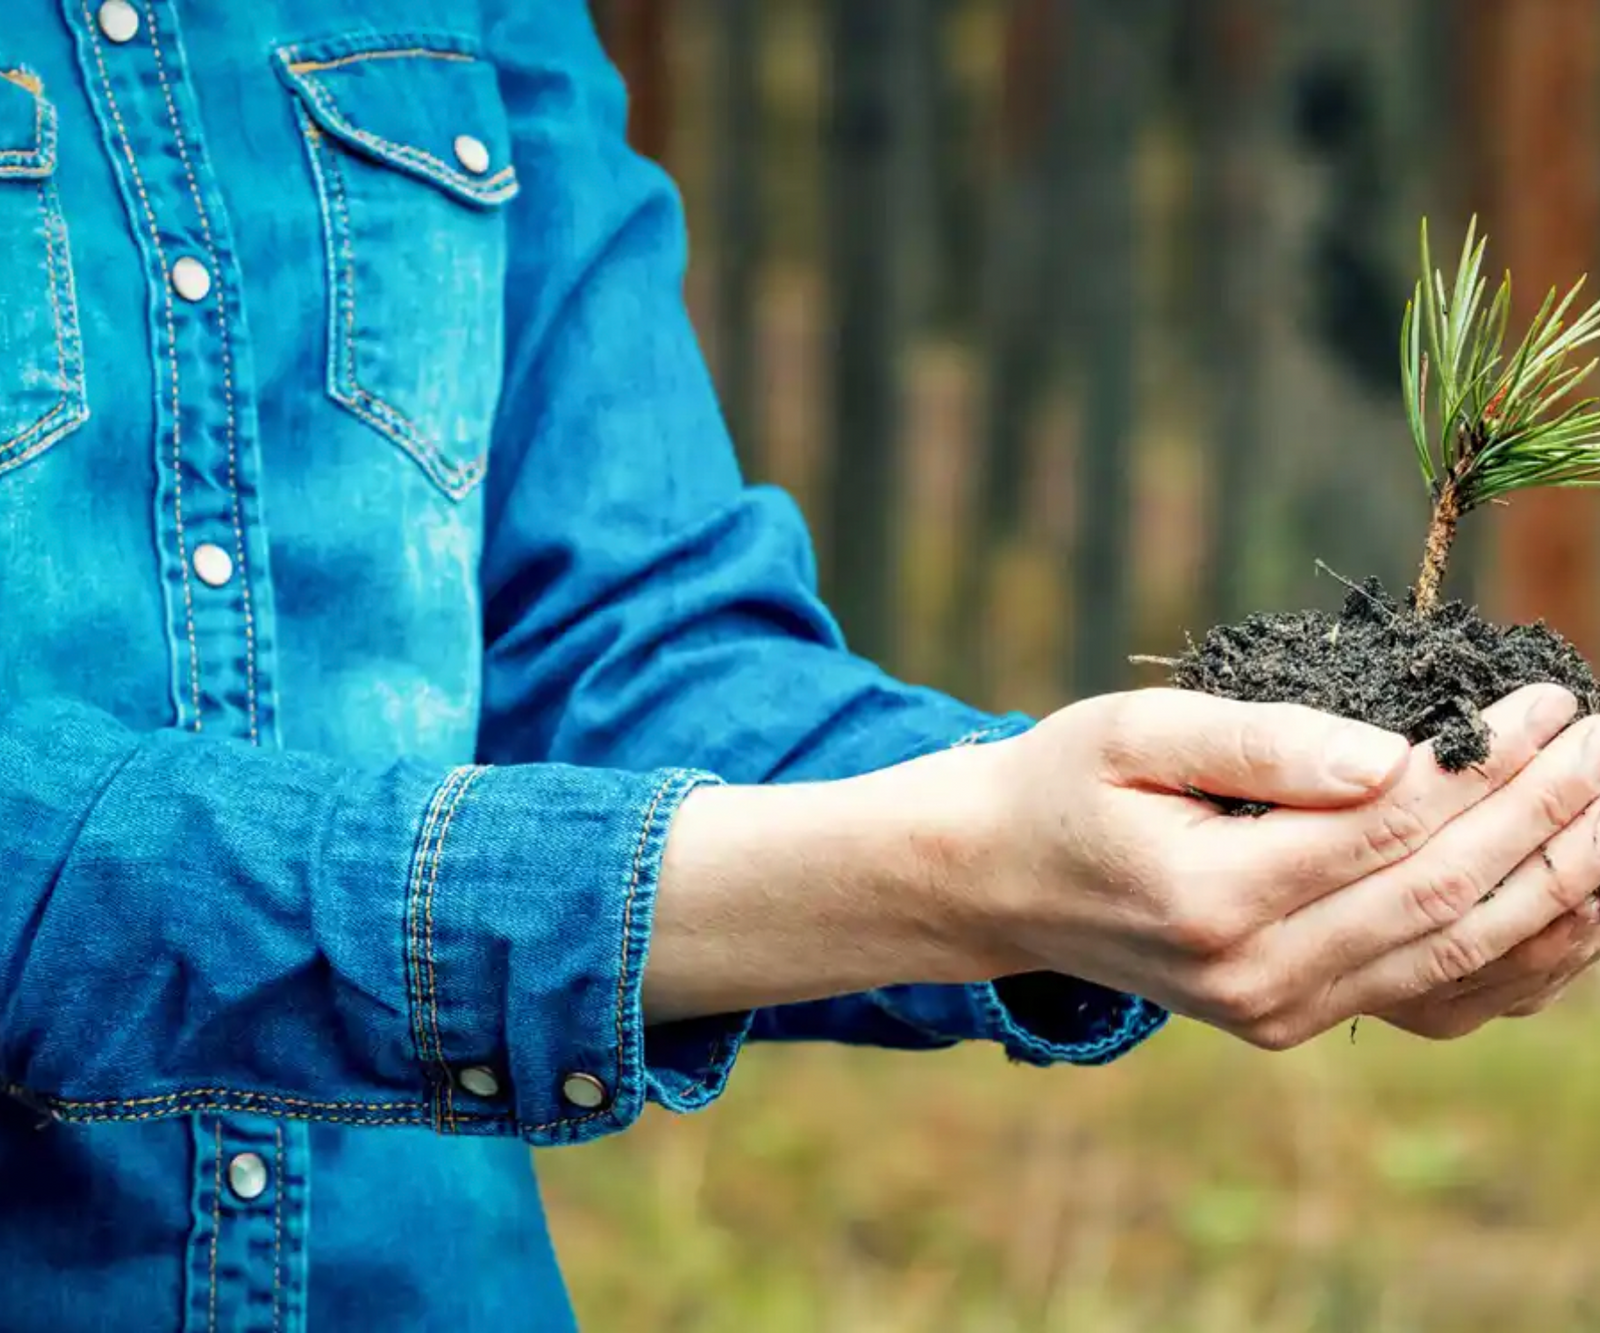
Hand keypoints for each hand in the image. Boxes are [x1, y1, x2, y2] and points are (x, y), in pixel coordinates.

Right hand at [945, 681, 1599, 1047]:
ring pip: (1456, 952)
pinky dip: (1512, 946)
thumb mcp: (1133, 732)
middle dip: (1544, 815)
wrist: (1001, 882)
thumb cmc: (1064, 786)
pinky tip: (1564, 895)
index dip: (1484, 762)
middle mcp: (1255, 975)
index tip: (1545, 701)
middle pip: (1443, 893)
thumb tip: (1389, 753)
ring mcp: (1275, 1011)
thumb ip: (1257, 743)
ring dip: (1551, 880)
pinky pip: (1430, 990)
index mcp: (1212, 897)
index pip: (1392, 824)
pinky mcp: (1288, 1017)